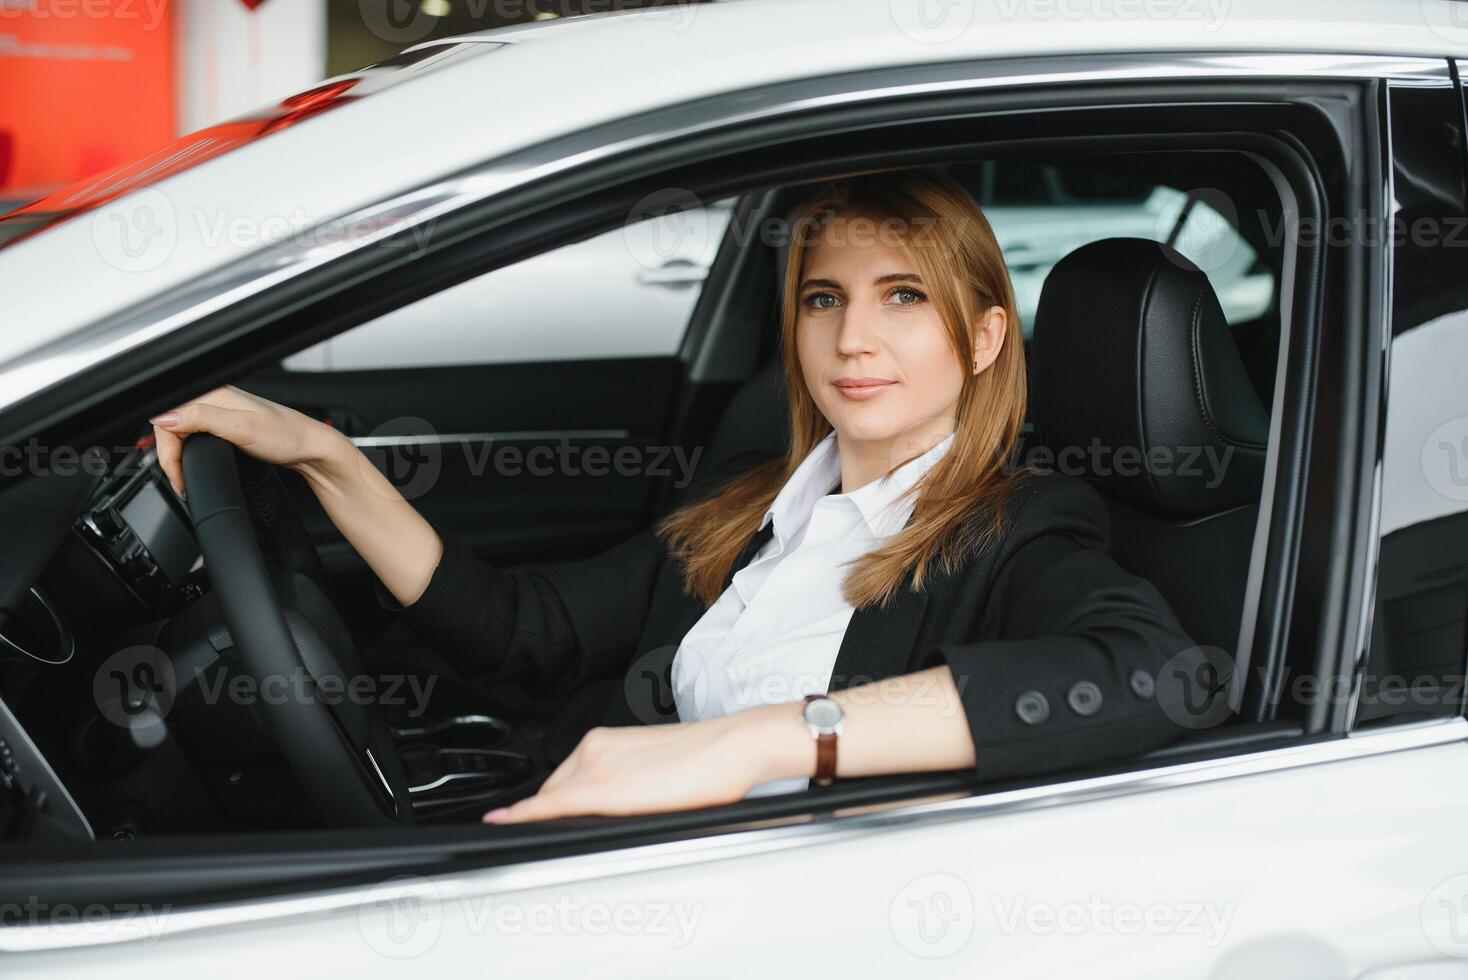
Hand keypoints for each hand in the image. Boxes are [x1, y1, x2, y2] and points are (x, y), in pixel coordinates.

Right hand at [149, 385, 347, 497]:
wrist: (311, 449)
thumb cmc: (286, 436)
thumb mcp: (240, 428)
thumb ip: (200, 419)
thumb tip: (164, 418)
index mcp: (213, 393)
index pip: (167, 415)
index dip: (166, 448)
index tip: (176, 472)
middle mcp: (214, 399)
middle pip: (171, 426)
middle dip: (170, 457)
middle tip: (181, 482)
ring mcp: (219, 413)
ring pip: (181, 433)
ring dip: (178, 457)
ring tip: (184, 479)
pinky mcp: (225, 426)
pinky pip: (195, 437)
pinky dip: (190, 454)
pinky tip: (194, 465)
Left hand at [483, 702, 809, 823]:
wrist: (734, 746)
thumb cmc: (709, 759)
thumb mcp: (655, 767)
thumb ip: (625, 782)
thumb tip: (617, 808)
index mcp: (606, 741)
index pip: (563, 778)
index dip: (545, 802)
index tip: (531, 814)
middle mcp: (595, 747)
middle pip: (554, 790)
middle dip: (547, 814)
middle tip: (551, 836)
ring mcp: (596, 765)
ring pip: (553, 799)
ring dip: (546, 818)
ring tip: (550, 843)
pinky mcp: (602, 788)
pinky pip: (550, 805)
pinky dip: (525, 815)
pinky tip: (507, 823)